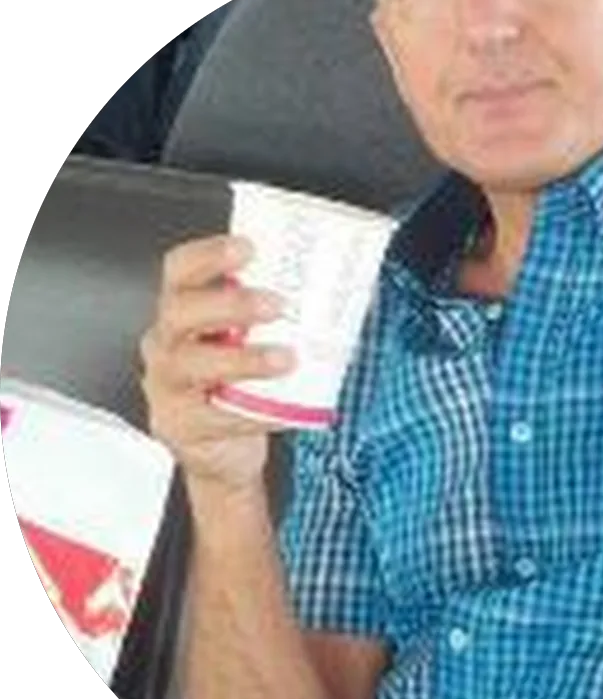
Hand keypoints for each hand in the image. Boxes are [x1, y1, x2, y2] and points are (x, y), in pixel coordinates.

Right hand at [138, 235, 296, 492]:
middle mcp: (167, 342)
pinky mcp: (184, 425)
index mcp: (184, 311)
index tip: (248, 247)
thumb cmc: (237, 383)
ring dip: (243, 359)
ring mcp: (169, 385)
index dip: (209, 255)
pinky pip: (219, 417)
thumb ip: (271, 316)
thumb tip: (339, 285)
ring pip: (193, 364)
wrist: (222, 451)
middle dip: (229, 303)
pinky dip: (256, 413)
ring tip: (285, 358)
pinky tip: (284, 411)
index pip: (180, 271)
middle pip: (181, 312)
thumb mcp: (245, 341)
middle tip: (276, 304)